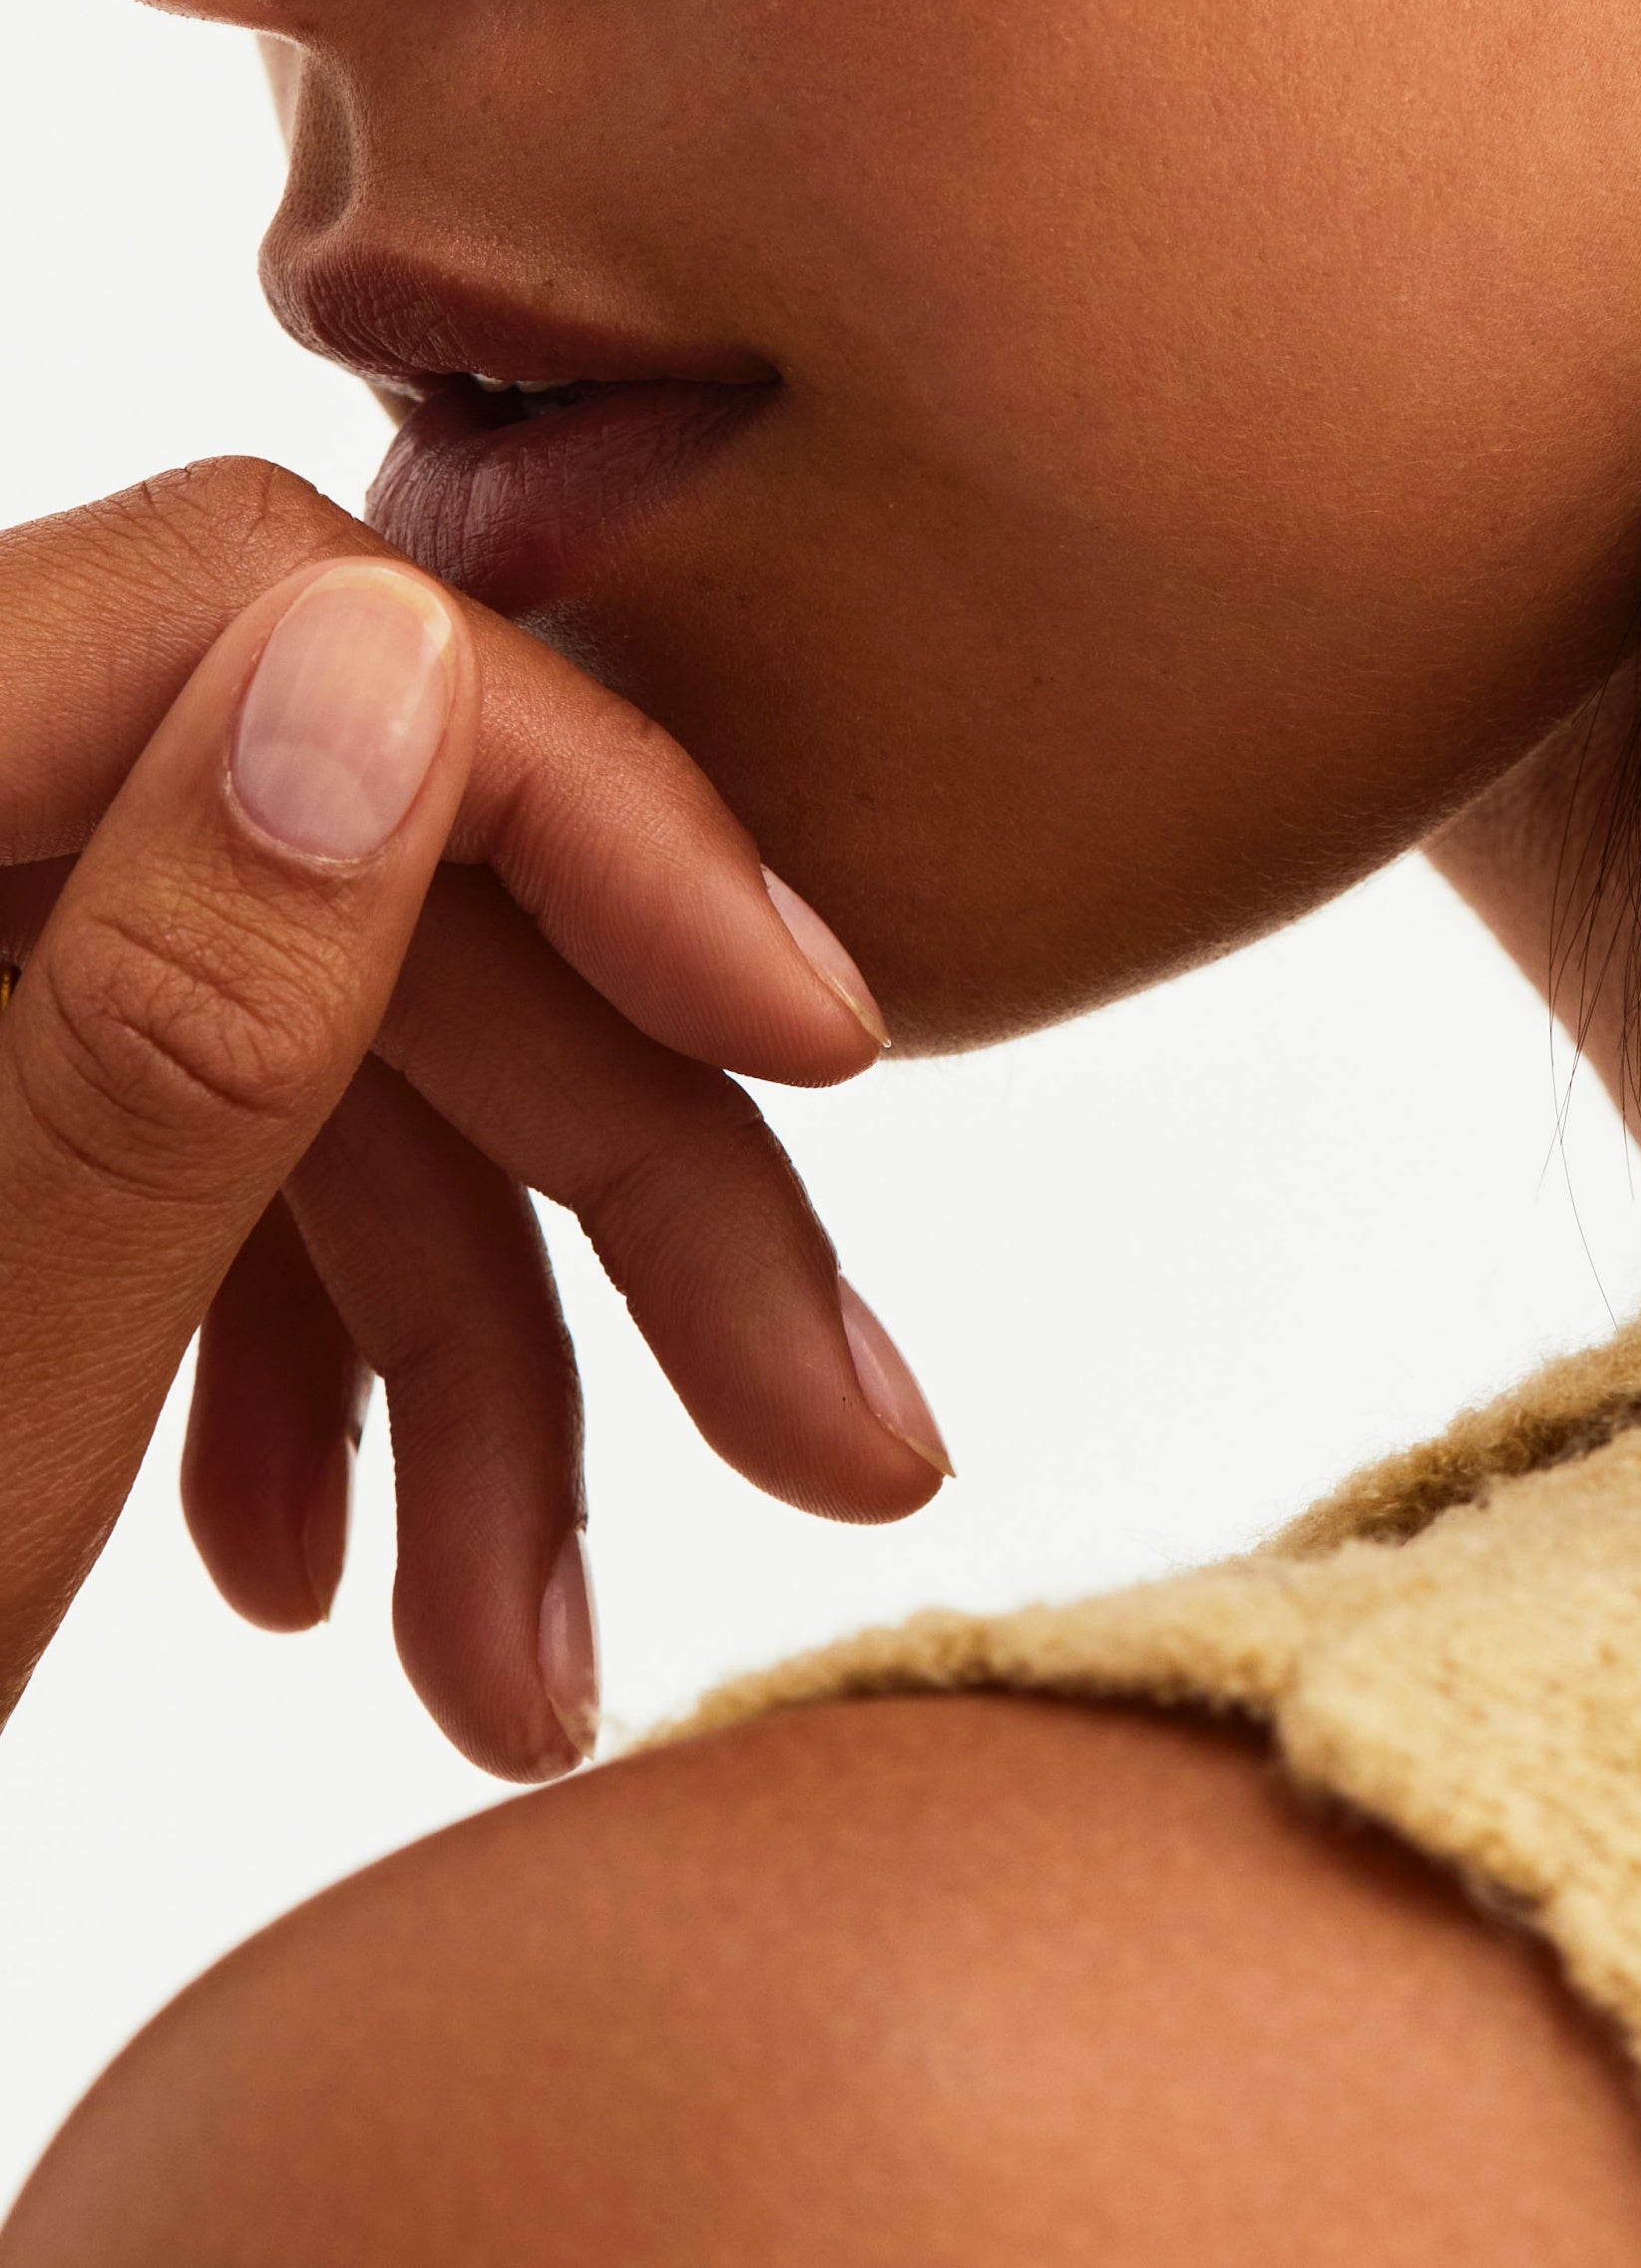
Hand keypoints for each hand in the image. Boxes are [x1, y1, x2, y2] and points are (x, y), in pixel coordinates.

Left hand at [0, 461, 945, 1780]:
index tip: (812, 1038)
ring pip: (311, 1055)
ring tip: (544, 1661)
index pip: (269, 627)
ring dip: (489, 1362)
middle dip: (608, 1202)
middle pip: (344, 888)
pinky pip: (197, 1152)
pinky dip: (316, 1376)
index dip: (587, 810)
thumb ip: (157, 1031)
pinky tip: (358, 1597)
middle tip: (837, 1442)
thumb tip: (391, 662)